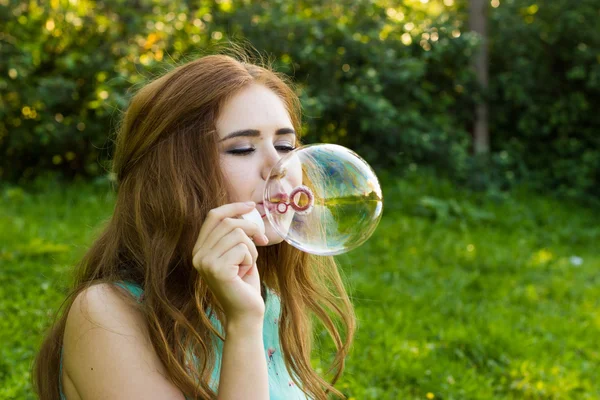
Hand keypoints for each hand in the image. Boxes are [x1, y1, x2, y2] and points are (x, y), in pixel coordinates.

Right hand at [192, 202, 268, 323]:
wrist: (246, 313)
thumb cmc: (244, 283)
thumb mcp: (238, 253)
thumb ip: (236, 234)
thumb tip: (246, 209)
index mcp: (200, 249)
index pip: (213, 216)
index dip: (233, 207)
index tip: (251, 205)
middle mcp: (198, 255)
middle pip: (228, 223)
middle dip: (250, 228)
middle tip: (262, 240)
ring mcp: (205, 263)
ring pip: (238, 234)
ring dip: (251, 248)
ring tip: (248, 264)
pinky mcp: (218, 270)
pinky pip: (243, 249)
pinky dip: (251, 258)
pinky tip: (245, 273)